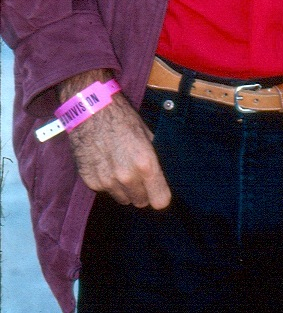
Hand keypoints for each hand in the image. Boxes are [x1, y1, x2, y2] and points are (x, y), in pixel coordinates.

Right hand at [58, 70, 170, 209]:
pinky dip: (108, 183)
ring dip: (125, 189)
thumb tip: (161, 172)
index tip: (159, 192)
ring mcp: (107, 181)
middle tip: (139, 176)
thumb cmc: (121, 118)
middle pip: (141, 202)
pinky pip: (105, 191)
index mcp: (145, 164)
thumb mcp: (146, 134)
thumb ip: (153, 156)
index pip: (160, 200)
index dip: (161, 196)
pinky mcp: (90, 182)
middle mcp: (127, 177)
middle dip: (142, 192)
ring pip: (123, 198)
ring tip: (121, 168)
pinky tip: (106, 164)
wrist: (91, 111)